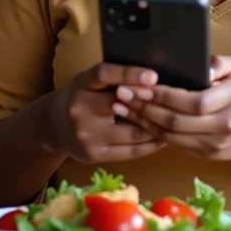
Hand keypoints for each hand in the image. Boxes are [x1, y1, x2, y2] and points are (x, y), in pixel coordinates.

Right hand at [48, 63, 164, 162]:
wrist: (55, 125)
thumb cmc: (83, 96)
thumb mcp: (91, 81)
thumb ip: (115, 78)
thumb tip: (154, 78)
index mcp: (80, 84)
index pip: (104, 75)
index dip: (129, 75)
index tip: (153, 76)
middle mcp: (79, 109)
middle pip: (120, 106)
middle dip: (149, 104)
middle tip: (175, 103)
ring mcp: (86, 135)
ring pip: (131, 131)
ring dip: (156, 126)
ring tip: (175, 121)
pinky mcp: (93, 155)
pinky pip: (130, 151)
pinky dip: (150, 144)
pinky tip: (163, 137)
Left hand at [111, 56, 230, 160]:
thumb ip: (221, 63)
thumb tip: (201, 66)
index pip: (192, 101)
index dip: (163, 96)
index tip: (139, 85)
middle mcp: (224, 124)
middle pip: (177, 121)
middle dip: (145, 108)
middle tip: (121, 95)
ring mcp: (216, 144)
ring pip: (173, 136)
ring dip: (144, 123)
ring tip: (123, 108)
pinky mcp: (210, 155)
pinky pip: (177, 145)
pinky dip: (155, 134)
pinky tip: (140, 122)